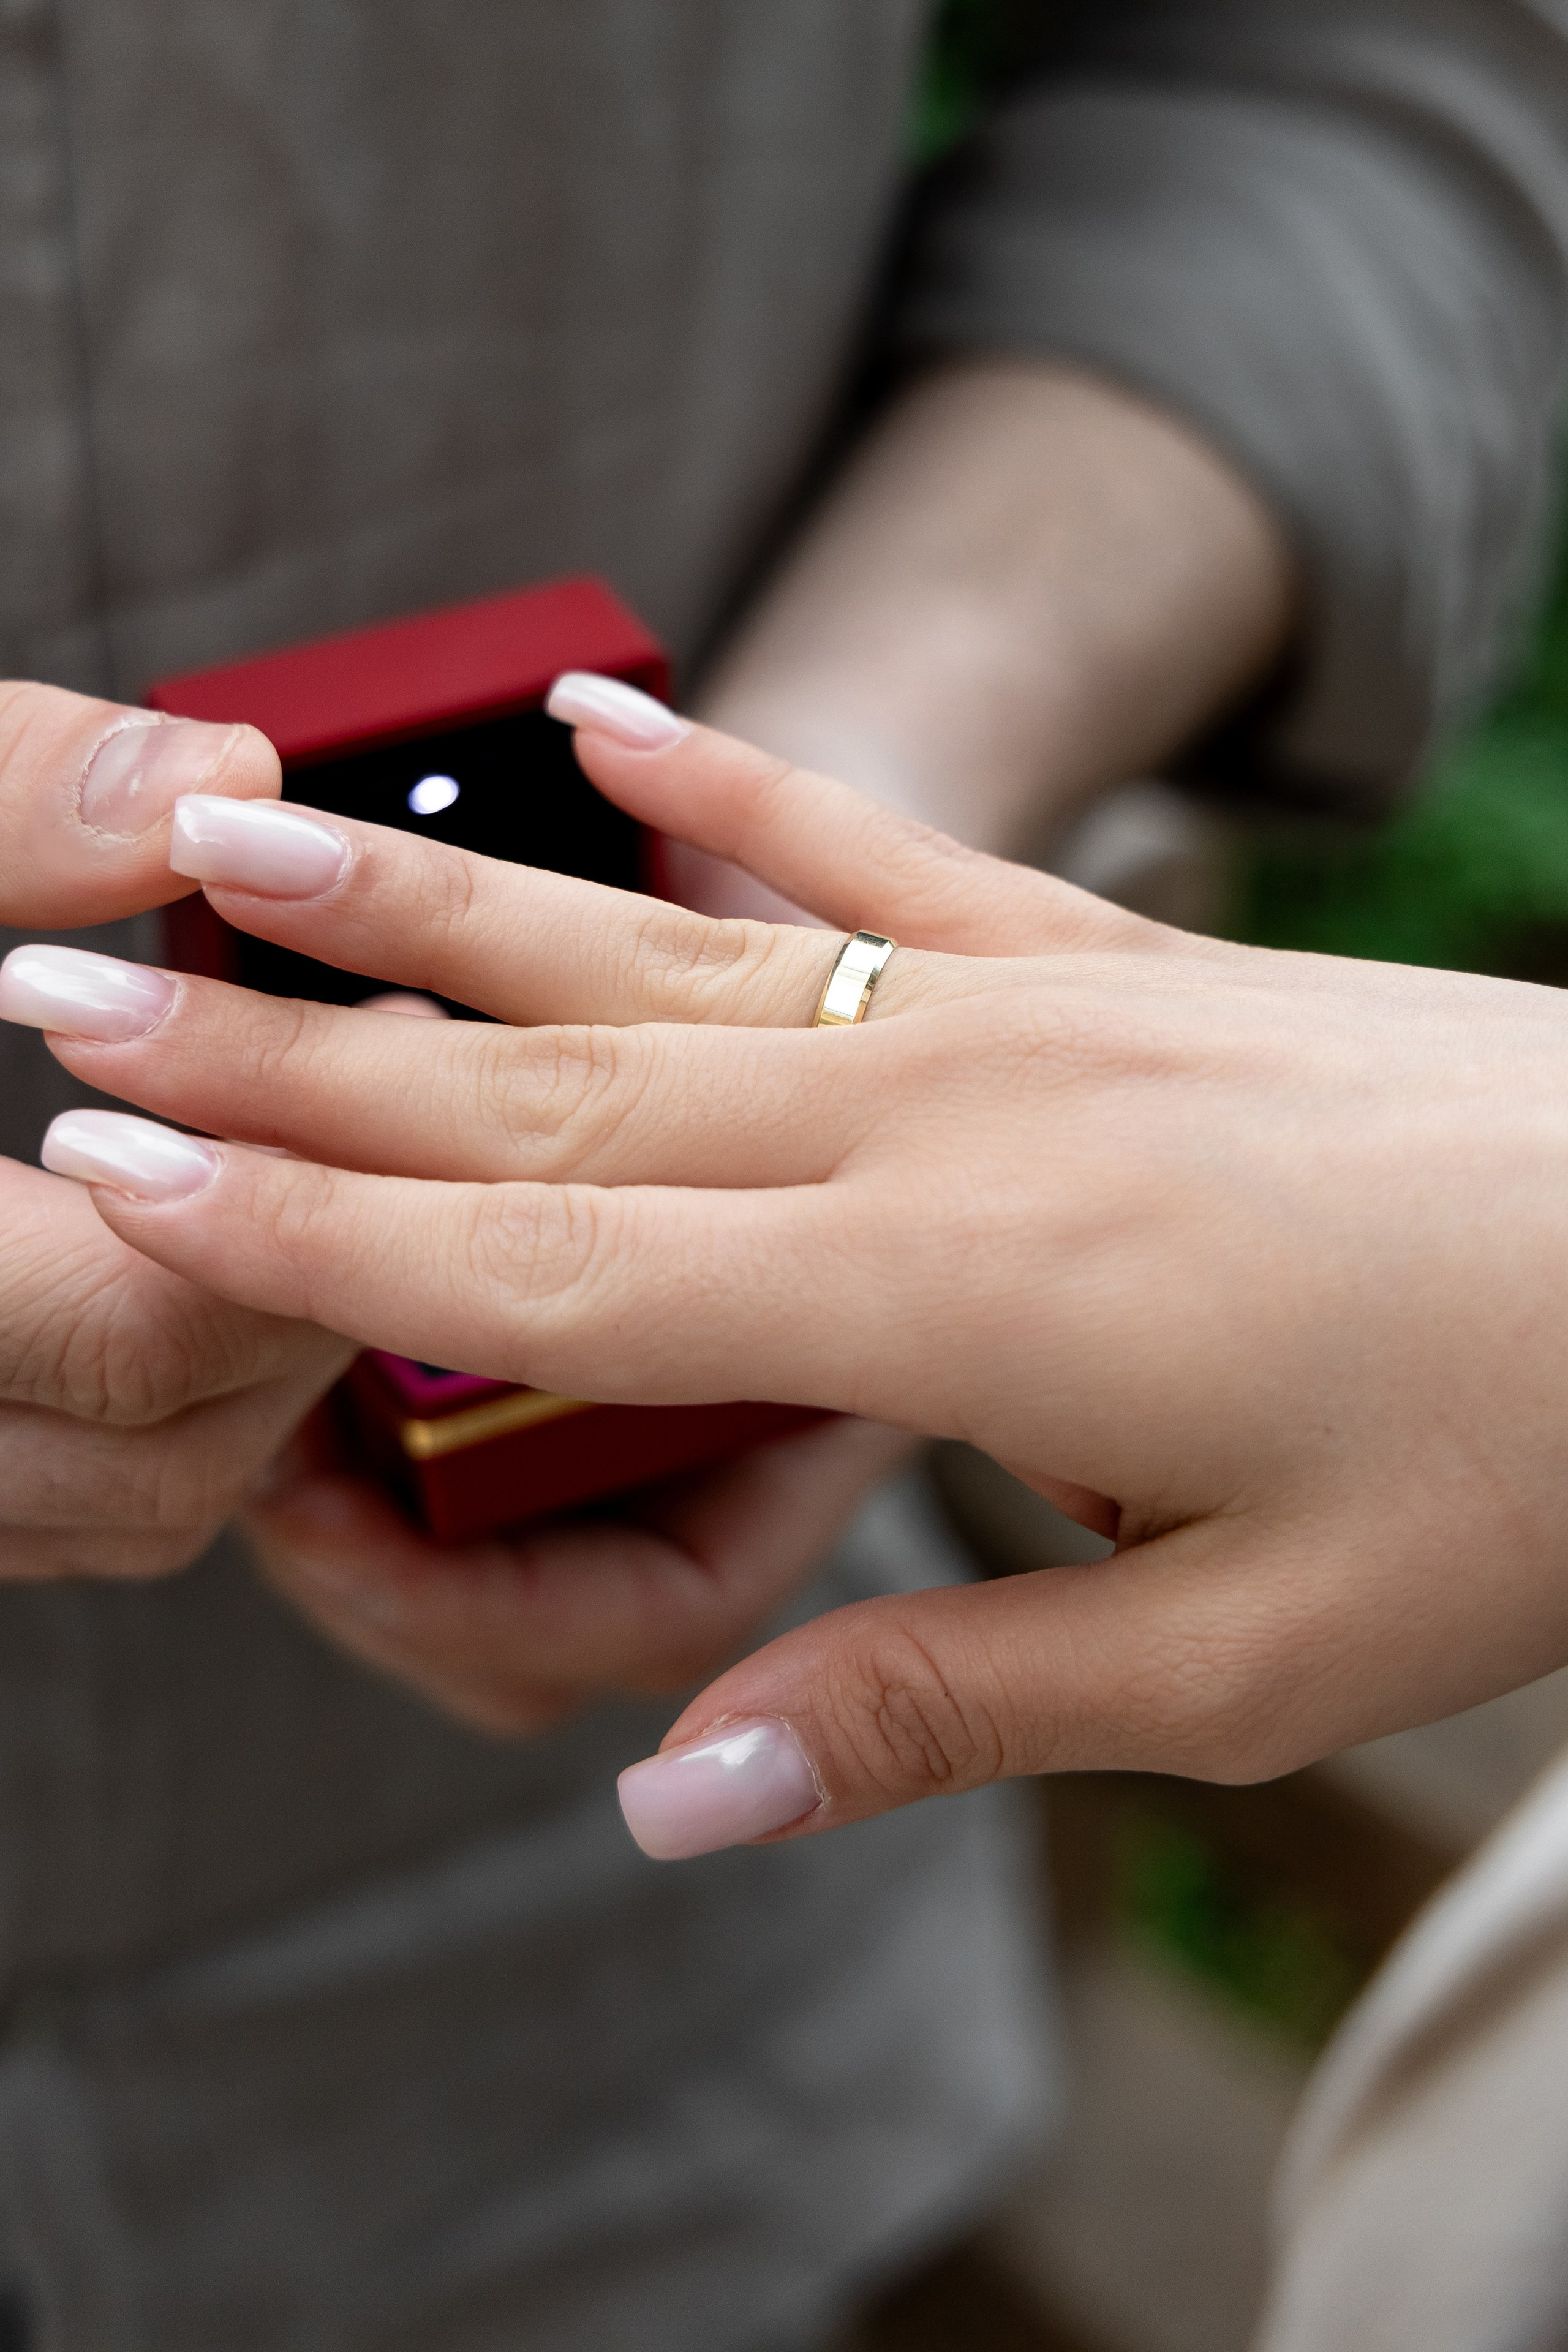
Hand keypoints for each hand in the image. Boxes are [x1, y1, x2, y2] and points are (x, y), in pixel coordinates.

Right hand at [0, 680, 349, 1575]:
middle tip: (376, 1105)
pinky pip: (60, 1511)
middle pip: (167, 1450)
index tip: (375, 1036)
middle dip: (299, 1276)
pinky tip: (191, 1260)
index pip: (129, 1327)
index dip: (287, 1187)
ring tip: (304, 1173)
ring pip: (132, 1507)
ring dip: (248, 1363)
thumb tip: (206, 773)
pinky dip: (153, 1411)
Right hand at [12, 695, 1567, 1838]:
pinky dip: (731, 784)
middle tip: (73, 994)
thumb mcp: (1253, 1664)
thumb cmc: (1529, 1461)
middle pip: (552, 1099)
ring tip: (238, 836)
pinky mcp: (1101, 957)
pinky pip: (872, 853)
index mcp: (949, 1300)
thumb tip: (676, 1792)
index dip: (316, 1235)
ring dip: (438, 906)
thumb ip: (945, 1702)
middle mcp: (942, 1116)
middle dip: (291, 1057)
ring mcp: (1017, 1007)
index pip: (558, 1276)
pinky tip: (606, 721)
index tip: (124, 1171)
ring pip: (663, 958)